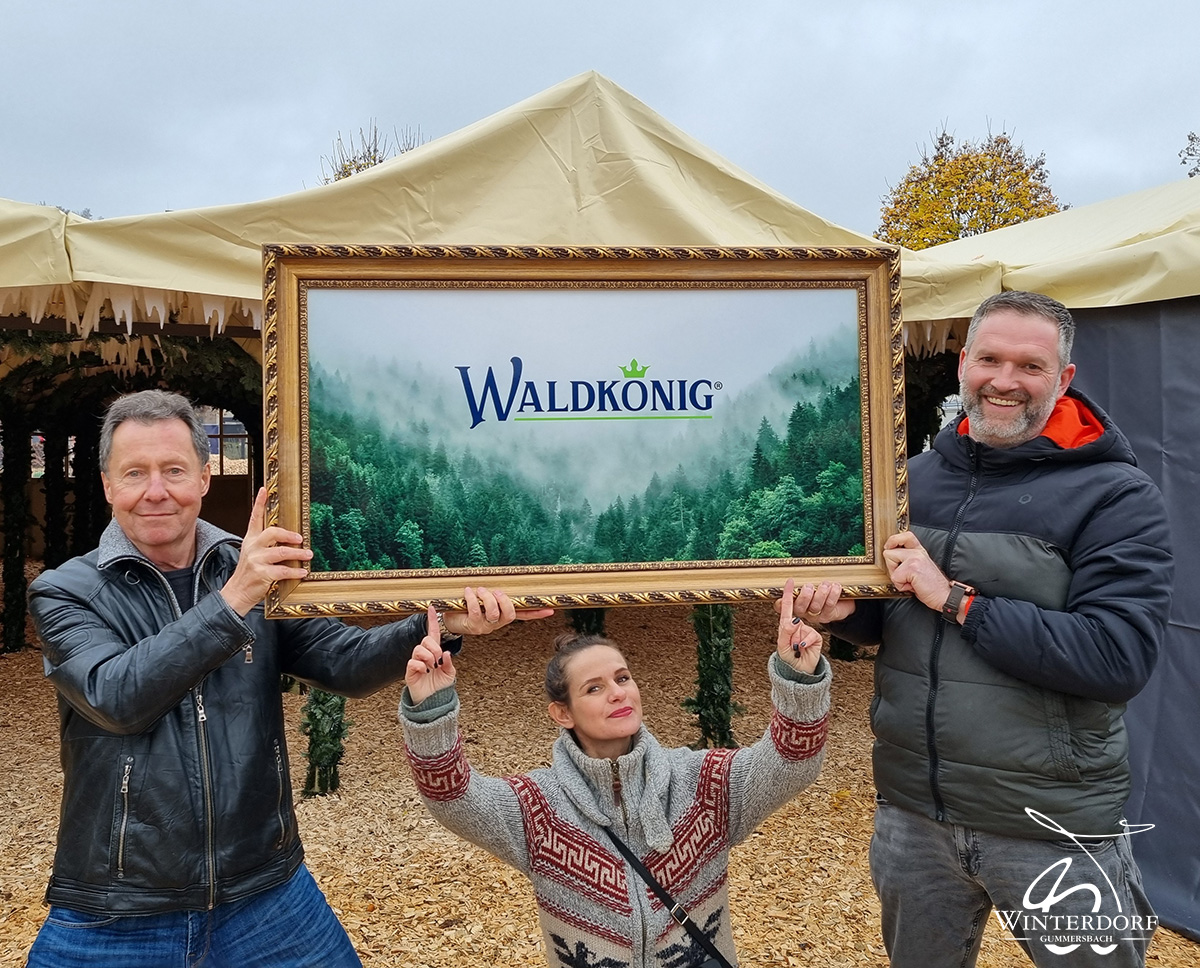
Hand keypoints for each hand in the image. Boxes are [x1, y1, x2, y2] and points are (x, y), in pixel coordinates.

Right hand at [220, 488, 312, 615]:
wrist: (236, 593)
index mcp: (250, 540)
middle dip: (289, 534)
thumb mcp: (253, 554)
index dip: (259, 503)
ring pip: (281, 552)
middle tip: (300, 538)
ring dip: (297, 554)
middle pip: (272, 533)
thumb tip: (289, 538)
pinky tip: (303, 572)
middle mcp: (252, 547)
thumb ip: (266, 545)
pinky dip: (295, 571)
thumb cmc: (249, 574)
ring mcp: (256, 561)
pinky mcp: (262, 574)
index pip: (254, 518)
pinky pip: (283, 571)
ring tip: (308, 555)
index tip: (264, 489)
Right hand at [406, 606, 457, 703]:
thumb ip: (449, 663)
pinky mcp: (409, 671)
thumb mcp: (450, 673)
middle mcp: (424, 655)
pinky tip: (424, 672)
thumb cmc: (441, 686)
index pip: (432, 633)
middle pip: (426, 640)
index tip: (432, 608)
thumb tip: (446, 653)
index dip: (432, 621)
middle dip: (434, 648)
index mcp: (434, 652)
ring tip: (431, 667)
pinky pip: (412, 662)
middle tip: (438, 660)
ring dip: (428, 657)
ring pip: (419, 649)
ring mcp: (416, 662)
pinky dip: (421, 666)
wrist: (433, 702)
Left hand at [440, 587, 553, 636]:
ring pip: (494, 613)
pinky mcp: (472, 626)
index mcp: (502, 616)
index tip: (550, 609)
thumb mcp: (482, 598)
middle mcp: (496, 623)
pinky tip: (468, 592)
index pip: (523, 615)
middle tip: (496, 591)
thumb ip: (493, 592)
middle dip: (504, 601)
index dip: (536, 613)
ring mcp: (485, 626)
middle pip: (510, 615)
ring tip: (480, 590)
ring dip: (487, 598)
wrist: (447, 618)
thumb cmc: (466, 605)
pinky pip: (475, 611)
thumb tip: (500, 578)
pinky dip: (472, 598)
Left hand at [776, 578, 823, 674]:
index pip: (786, 608)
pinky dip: (807, 642)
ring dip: (799, 640)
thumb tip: (794, 620)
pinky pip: (811, 635)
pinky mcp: (815, 636)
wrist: (800, 671)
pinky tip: (804, 649)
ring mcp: (806, 630)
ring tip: (797, 649)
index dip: (788, 595)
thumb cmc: (788, 658)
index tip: (790, 582)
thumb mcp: (782, 646)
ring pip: (803, 628)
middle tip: (792, 642)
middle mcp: (796, 625)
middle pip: (796, 616)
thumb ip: (786, 632)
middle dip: (793, 628)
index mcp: (786, 626)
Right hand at [776, 580, 856, 624]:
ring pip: (815, 607)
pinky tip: (835, 586)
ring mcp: (816, 615)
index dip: (781, 599)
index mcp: (794, 603)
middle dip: (804, 596)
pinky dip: (833, 594)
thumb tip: (793, 572)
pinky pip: (829, 605)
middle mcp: (803, 611)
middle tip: (809, 586)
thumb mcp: (809, 585)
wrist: (841, 600)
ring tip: (825, 584)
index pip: (782, 605)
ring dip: (821, 593)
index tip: (788, 585)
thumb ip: (801, 582)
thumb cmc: (820, 589)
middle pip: (799, 608)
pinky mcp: (829, 615)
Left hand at [882, 531, 952, 611]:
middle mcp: (917, 552)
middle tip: (906, 576)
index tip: (889, 548)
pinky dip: (901, 586)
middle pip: (888, 552)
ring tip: (911, 581)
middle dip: (892, 567)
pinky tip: (913, 586)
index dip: (893, 541)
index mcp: (919, 551)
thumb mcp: (919, 569)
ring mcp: (915, 558)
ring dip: (896, 577)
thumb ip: (907, 560)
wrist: (945, 596)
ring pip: (889, 562)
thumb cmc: (931, 587)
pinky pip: (895, 577)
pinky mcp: (912, 568)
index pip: (904, 536)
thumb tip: (889, 557)